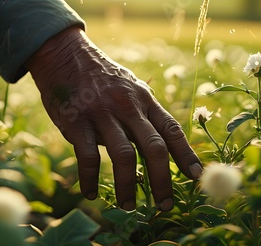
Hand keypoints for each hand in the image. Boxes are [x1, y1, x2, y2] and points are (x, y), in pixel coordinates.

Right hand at [26, 27, 202, 210]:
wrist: (65, 55)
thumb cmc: (100, 77)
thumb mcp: (129, 87)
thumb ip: (142, 114)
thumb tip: (157, 147)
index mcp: (144, 98)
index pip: (171, 129)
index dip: (186, 155)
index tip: (195, 177)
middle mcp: (128, 106)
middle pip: (154, 147)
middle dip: (163, 180)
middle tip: (166, 205)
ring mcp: (102, 113)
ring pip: (124, 156)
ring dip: (128, 186)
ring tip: (129, 206)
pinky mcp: (76, 121)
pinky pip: (88, 157)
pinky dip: (90, 179)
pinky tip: (90, 192)